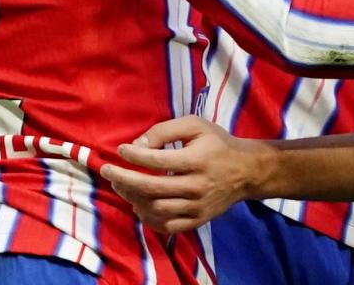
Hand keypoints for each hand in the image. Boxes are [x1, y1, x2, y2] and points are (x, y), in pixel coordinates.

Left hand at [99, 117, 268, 234]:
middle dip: (124, 179)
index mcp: (196, 160)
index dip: (134, 156)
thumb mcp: (196, 126)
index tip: (121, 150)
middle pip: (151, 188)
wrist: (246, 171)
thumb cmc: (217, 144)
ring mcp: (197, 207)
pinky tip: (139, 205)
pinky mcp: (198, 220)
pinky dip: (148, 218)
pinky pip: (166, 226)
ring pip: (156, 209)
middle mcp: (196, 186)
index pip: (157, 160)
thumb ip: (165, 131)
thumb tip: (137, 145)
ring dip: (132, 198)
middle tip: (107, 171)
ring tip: (121, 186)